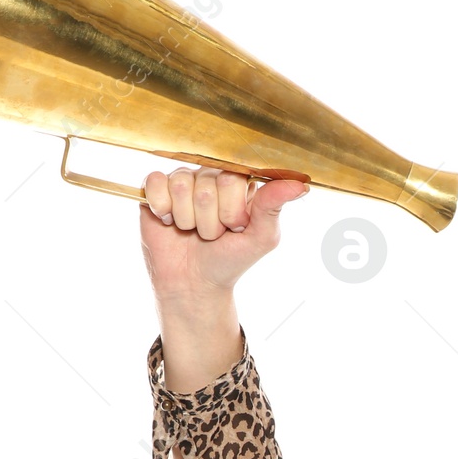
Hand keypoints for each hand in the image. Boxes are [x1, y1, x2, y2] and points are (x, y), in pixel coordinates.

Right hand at [138, 164, 309, 310]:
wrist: (193, 282)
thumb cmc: (229, 260)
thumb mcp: (261, 237)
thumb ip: (274, 207)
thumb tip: (301, 185)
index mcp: (239, 183)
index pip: (233, 179)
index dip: (231, 211)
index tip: (234, 228)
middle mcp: (211, 176)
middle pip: (207, 184)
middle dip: (209, 219)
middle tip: (211, 233)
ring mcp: (184, 180)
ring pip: (181, 185)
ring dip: (187, 219)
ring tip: (192, 230)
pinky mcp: (156, 188)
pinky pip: (156, 182)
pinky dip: (163, 208)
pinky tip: (169, 221)